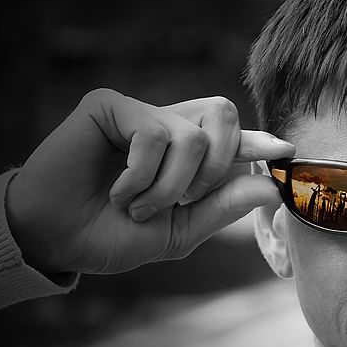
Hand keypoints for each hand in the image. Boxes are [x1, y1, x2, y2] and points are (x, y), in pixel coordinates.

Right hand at [6, 89, 292, 274]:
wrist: (59, 241)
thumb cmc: (115, 235)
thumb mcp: (180, 231)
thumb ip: (222, 208)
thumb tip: (270, 185)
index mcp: (189, 155)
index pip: (235, 138)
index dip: (262, 143)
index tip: (288, 153)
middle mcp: (169, 126)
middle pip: (224, 114)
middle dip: (217, 166)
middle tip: (187, 200)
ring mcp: (140, 113)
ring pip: (193, 136)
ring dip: (171, 186)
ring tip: (137, 206)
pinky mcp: (109, 106)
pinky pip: (155, 134)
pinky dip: (142, 176)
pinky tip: (118, 192)